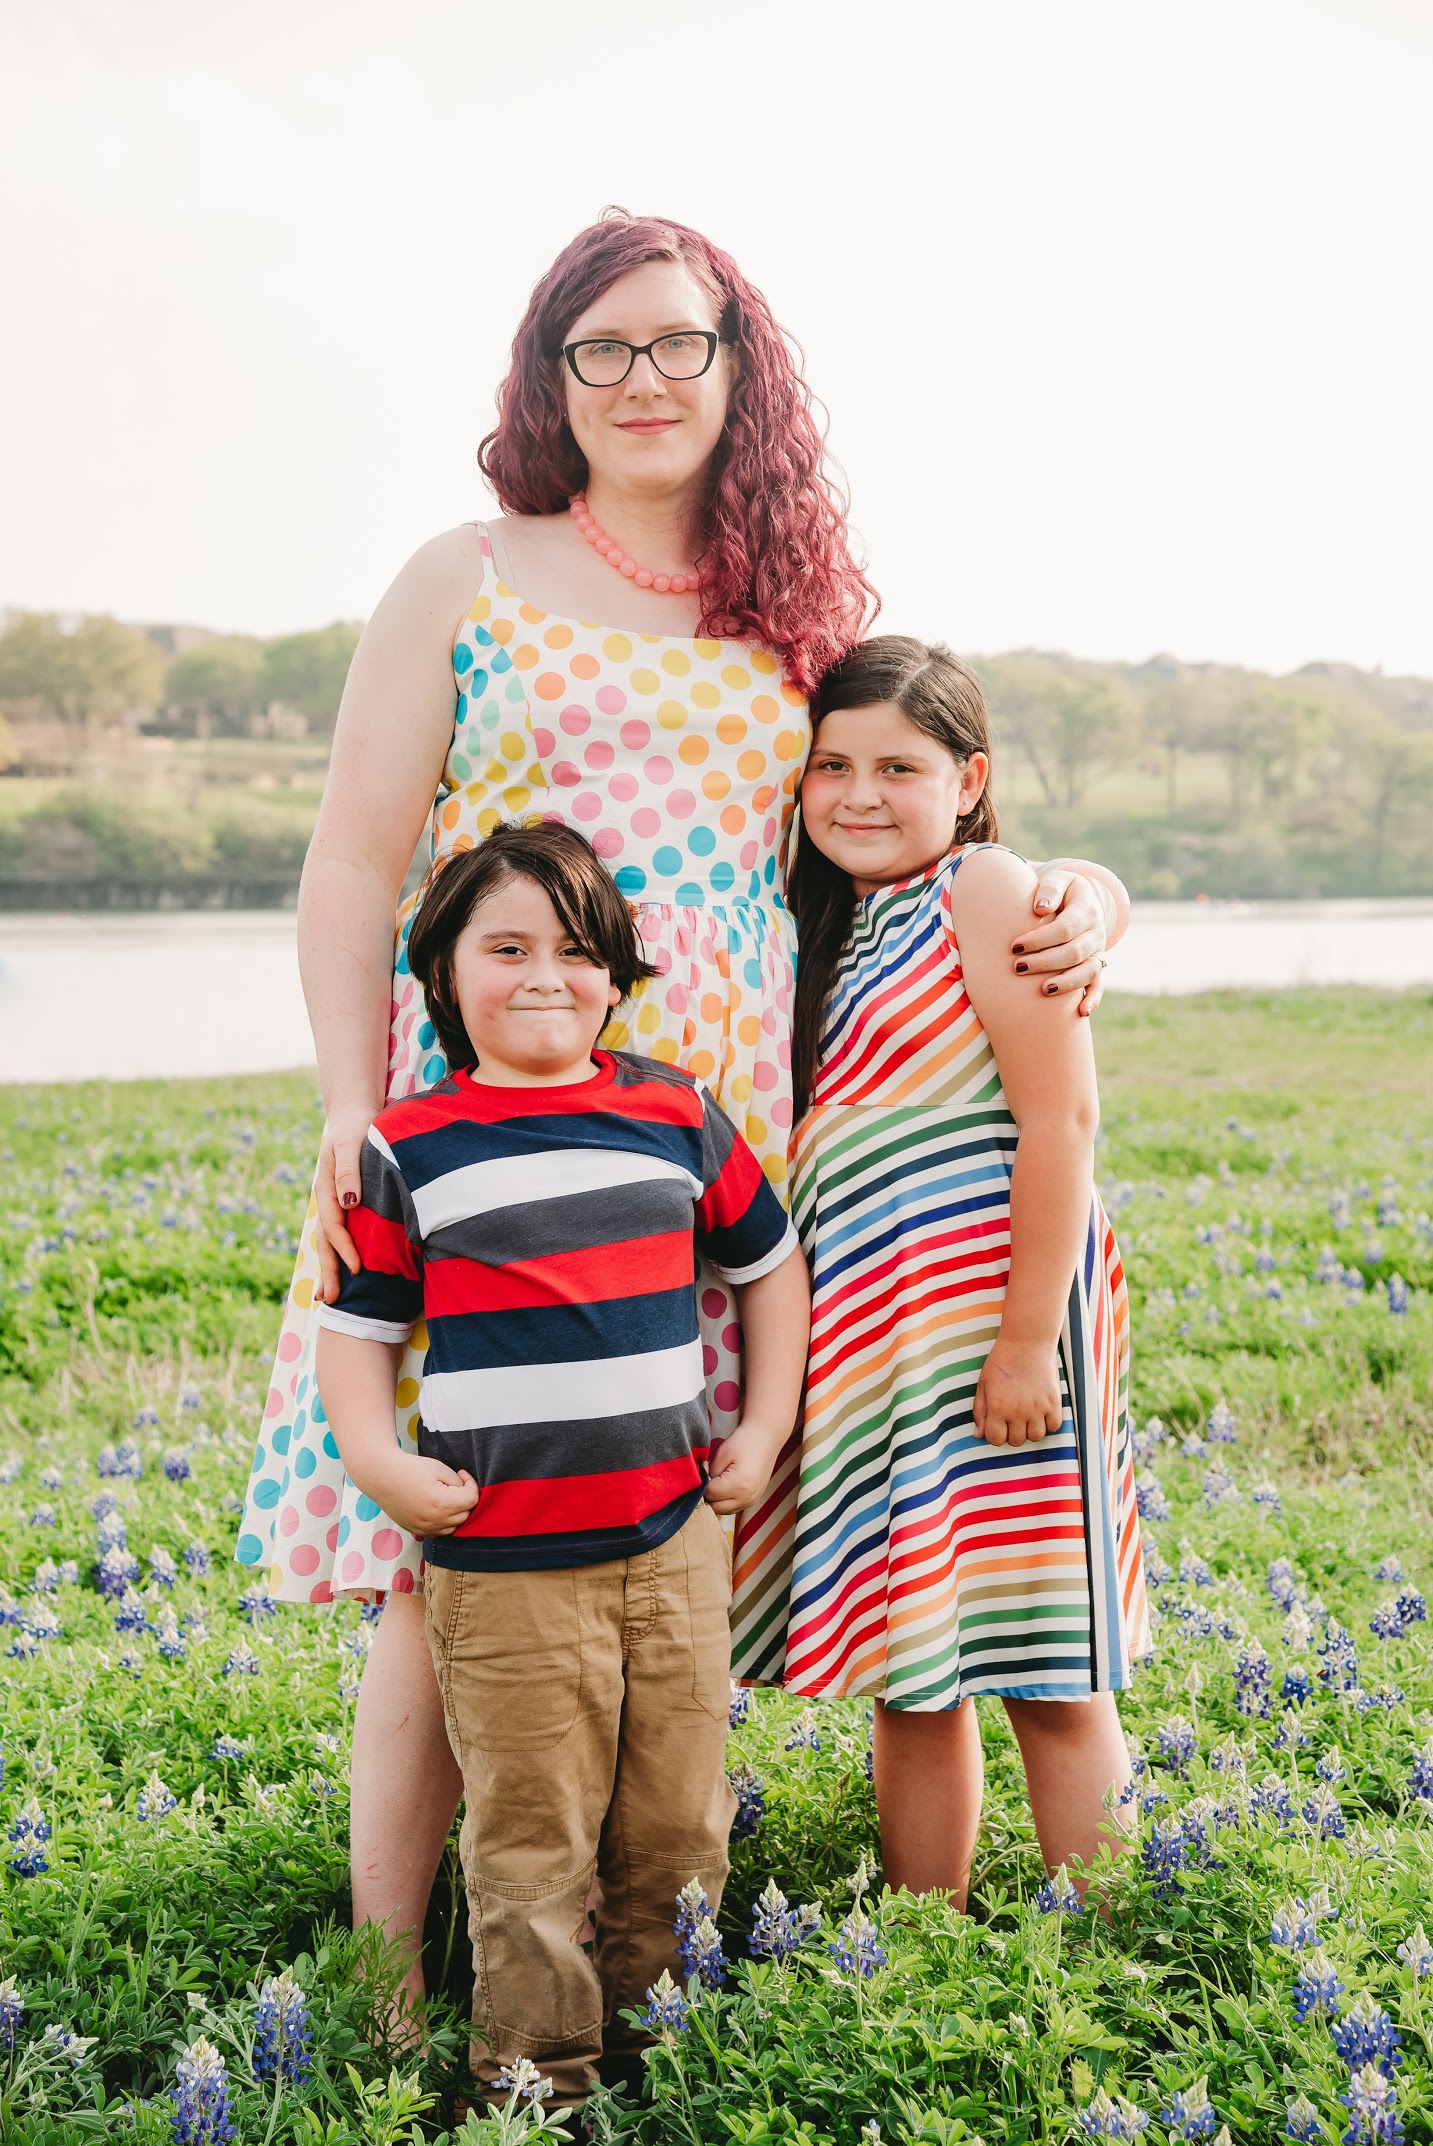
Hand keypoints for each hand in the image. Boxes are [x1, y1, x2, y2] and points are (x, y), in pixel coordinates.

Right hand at [315, 1107, 377, 1303]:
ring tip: (328, 1298)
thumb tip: (350, 1201)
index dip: (344, 1248)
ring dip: (329, 1269)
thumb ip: (350, 1170)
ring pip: (329, 1242)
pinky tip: (341, 1274)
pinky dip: (337, 1255)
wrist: (353, 1117)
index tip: (357, 1269)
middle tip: (330, 1301)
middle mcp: (328, 1200)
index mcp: (327, 1188)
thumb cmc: (356, 1128)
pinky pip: (338, 1235)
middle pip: (326, 1242)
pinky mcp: (343, 1205)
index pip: (334, 1225)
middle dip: (328, 1271)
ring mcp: (333, 1204)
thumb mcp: (351, 1143)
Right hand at [364, 1453, 478, 1538]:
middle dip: (465, 1499)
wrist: (382, 1477)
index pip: (472, 1500)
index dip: (471, 1484)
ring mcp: (425, 1529)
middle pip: (466, 1515)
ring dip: (456, 1513)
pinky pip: (439, 1531)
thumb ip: (458, 1482)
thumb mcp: (439, 1468)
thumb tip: (465, 1491)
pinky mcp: (417, 1531)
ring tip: (446, 1496)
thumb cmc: (410, 1469)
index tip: (462, 1474)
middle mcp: (434, 1521)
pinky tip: (436, 1507)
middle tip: (455, 1484)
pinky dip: (444, 1521)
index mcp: (442, 1504)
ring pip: (454, 1526)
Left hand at [704, 1420, 786, 1515]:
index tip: (705, 1468)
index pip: (709, 1494)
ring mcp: (752, 1500)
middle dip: (707, 1495)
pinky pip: (733, 1507)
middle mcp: (746, 1497)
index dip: (703, 1482)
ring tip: (717, 1481)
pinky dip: (726, 1501)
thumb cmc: (744, 1442)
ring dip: (716, 1500)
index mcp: (738, 1485)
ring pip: (723, 1511)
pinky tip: (725, 1486)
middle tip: (708, 1477)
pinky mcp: (753, 1499)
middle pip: (715, 1507)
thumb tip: (702, 1484)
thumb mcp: (722, 1454)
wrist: (766, 1438)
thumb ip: (709, 1473)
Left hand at [973, 1338, 1063, 1447]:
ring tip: (1027, 1416)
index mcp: (998, 1408)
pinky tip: (1041, 1412)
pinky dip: (1048, 1423)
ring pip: (1036, 1437)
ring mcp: (1038, 1408)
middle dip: (1012, 1433)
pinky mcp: (1053, 1402)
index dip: (995, 1435)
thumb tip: (979, 1434)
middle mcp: (1018, 1412)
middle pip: (1016, 1441)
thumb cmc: (1001, 1361)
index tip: (998, 1425)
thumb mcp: (983, 1384)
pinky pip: (1054, 1426)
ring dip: (1030, 1430)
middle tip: (1012, 1418)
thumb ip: (980, 1411)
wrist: (1027, 1342)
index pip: (996, 1440)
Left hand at [1011, 871, 1111, 1018]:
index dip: (1040, 939)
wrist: (1078, 899)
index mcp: (1087, 910)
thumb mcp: (1058, 880)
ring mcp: (1098, 951)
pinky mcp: (1097, 965)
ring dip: (1066, 983)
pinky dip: (1093, 999)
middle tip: (1018, 967)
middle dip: (1045, 962)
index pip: (1064, 928)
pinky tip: (1082, 1012)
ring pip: (1088, 971)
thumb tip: (1041, 908)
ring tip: (1043, 990)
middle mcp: (1096, 932)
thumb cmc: (1059, 891)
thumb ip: (1050, 889)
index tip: (1014, 946)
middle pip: (1074, 952)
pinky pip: (1099, 985)